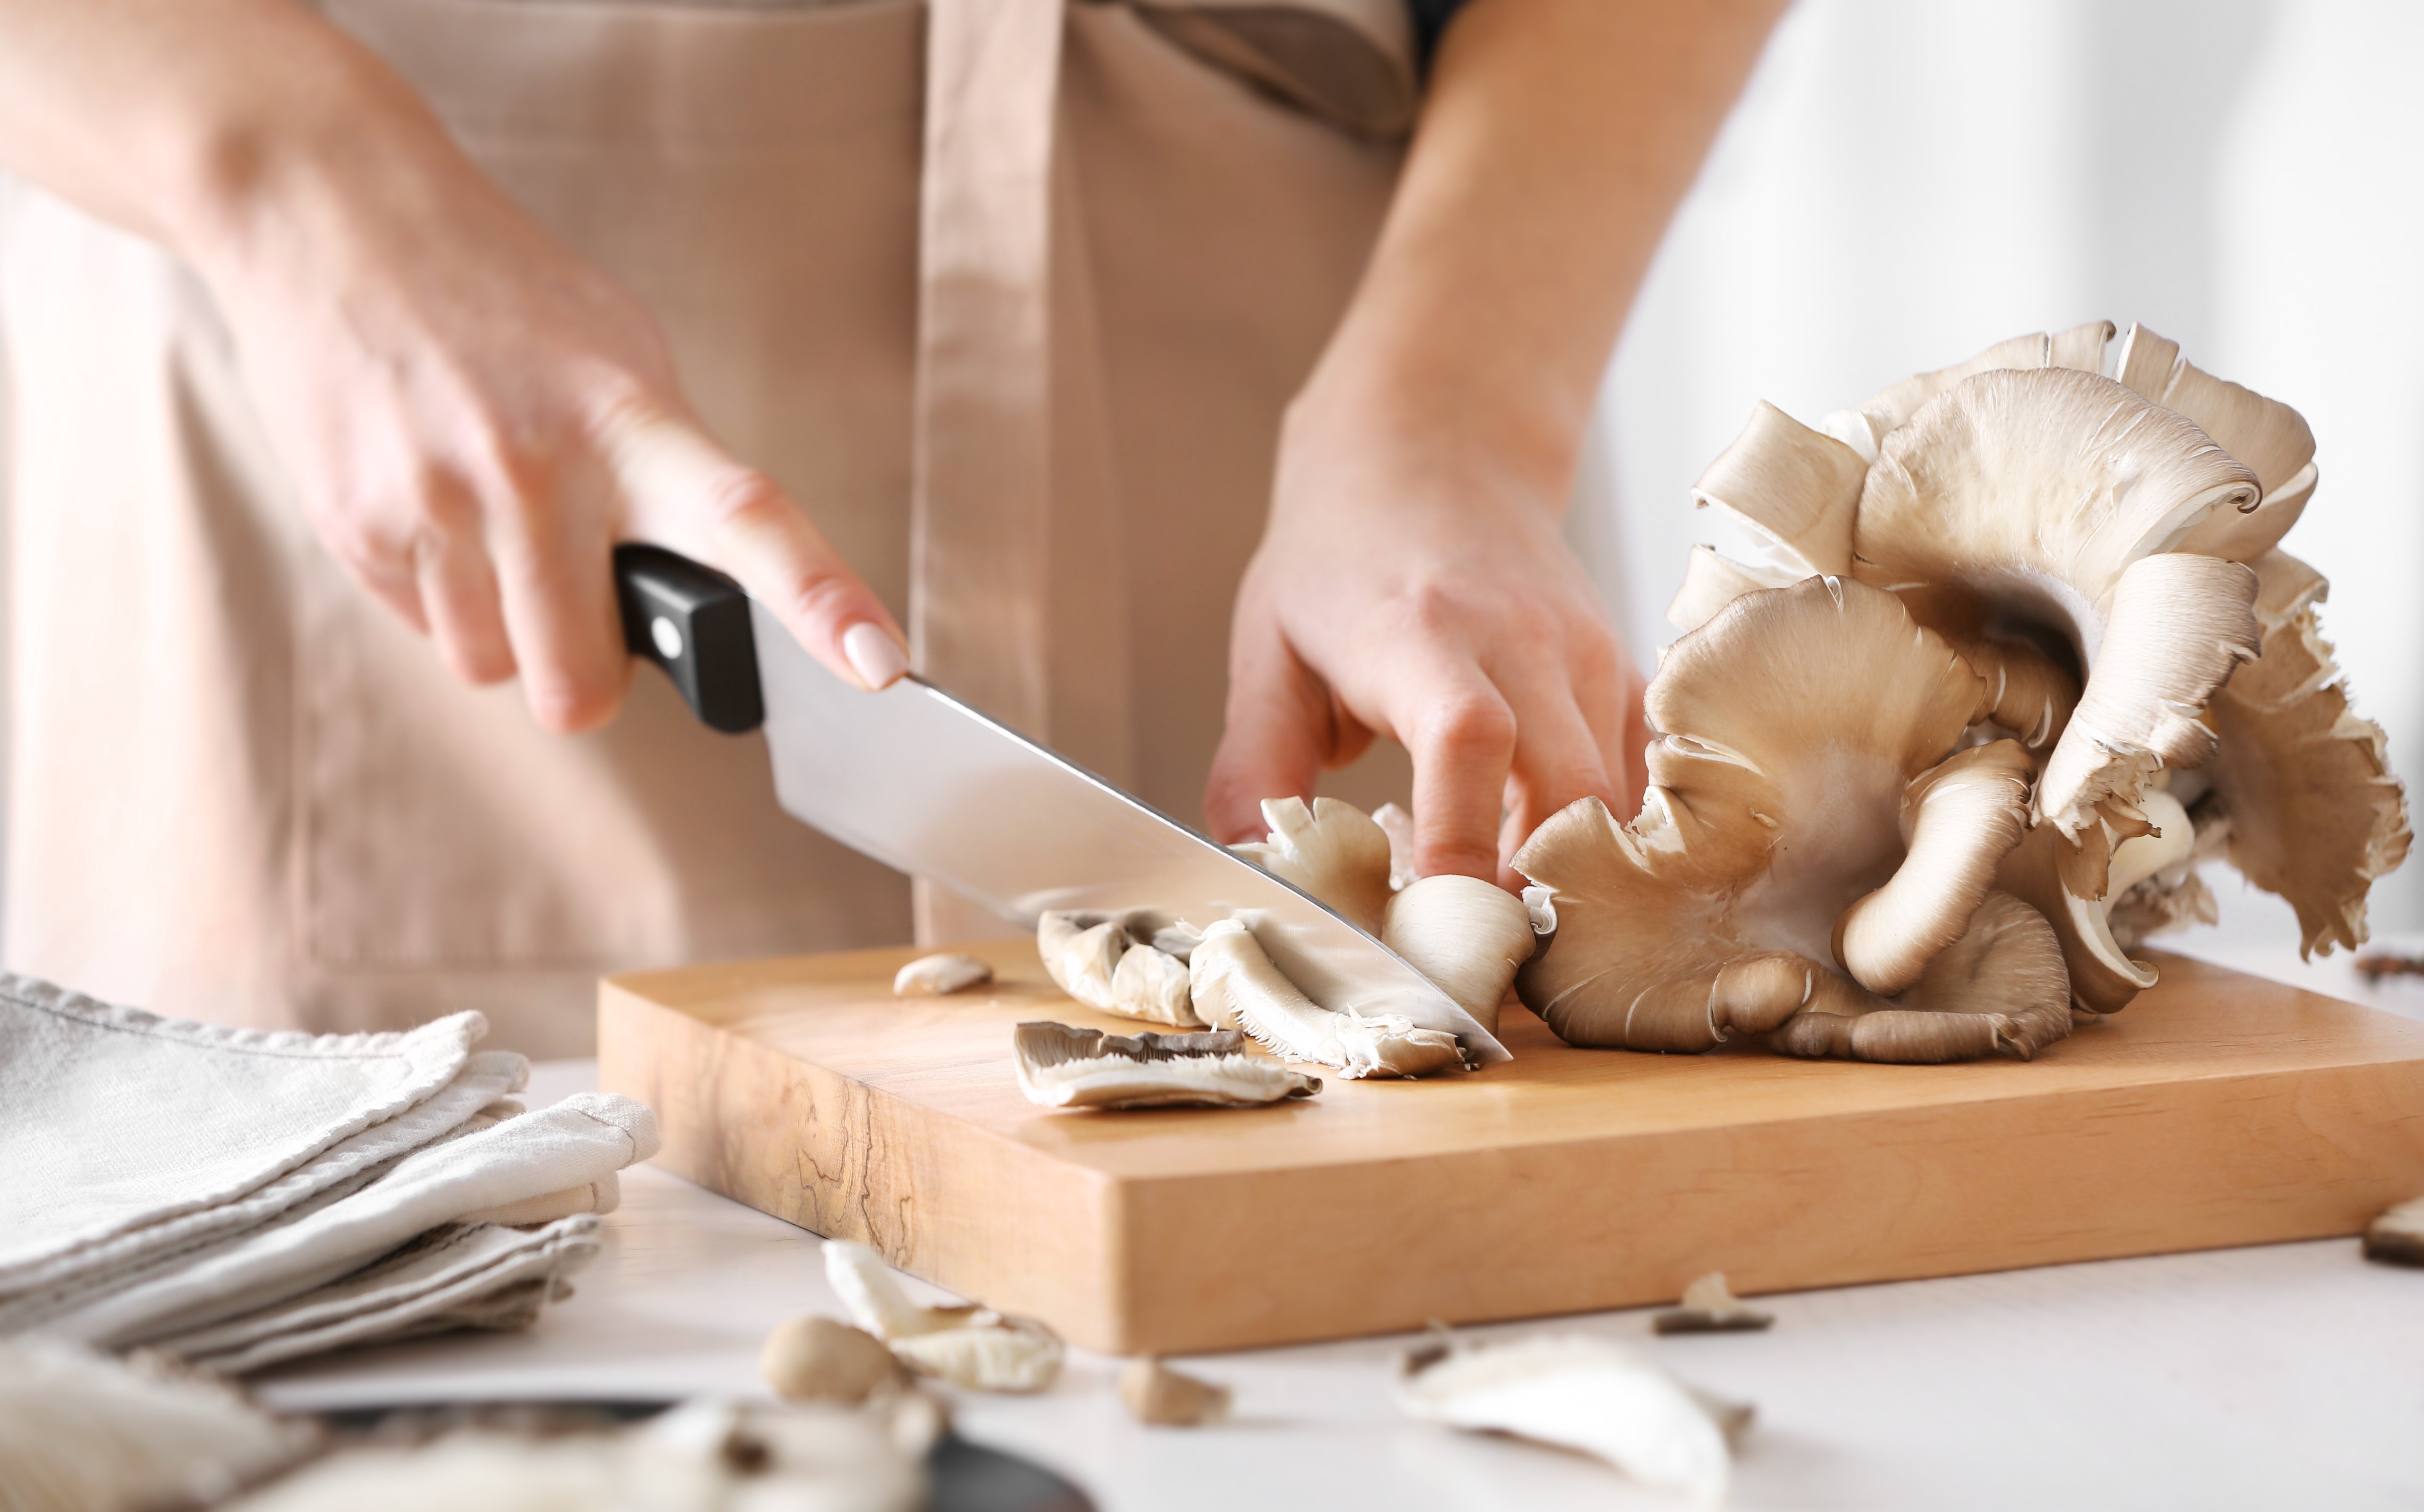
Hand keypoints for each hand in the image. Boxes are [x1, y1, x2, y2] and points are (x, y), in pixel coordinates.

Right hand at [190, 86, 906, 732]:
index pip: (747, 519)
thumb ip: (669, 481)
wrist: (329, 213)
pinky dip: (439, 593)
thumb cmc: (500, 299)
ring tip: (489, 520)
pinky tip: (431, 503)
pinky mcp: (354, 524)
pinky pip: (423, 632)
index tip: (878, 662)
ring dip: (505, 626)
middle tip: (578, 588)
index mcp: (631, 420)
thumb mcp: (616, 359)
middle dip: (583, 667)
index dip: (818, 599)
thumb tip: (711, 600)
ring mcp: (437, 500)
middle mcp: (537, 468)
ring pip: (494, 670)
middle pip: (578, 685)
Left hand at [1205, 388, 1647, 884]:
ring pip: (1615, 799)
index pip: (1469, 739)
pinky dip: (1599, 840)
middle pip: (1568, 789)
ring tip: (1499, 918)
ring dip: (1565, 874)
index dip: (1464, 843)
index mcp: (1421, 632)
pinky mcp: (1622, 673)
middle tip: (1472, 959)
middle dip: (1530, 890)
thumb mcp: (1269, 651)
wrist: (1436, 446)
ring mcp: (1587, 654)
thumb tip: (1256, 868)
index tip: (1440, 929)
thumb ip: (1255, 766)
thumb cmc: (1340, 557)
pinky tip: (1543, 864)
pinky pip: (1636, 781)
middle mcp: (1523, 639)